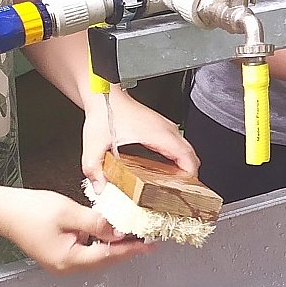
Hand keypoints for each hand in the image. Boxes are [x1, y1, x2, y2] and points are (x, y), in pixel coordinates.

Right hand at [0, 189, 154, 272]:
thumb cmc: (31, 210)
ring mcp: (60, 263)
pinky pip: (85, 253)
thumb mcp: (69, 213)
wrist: (3, 211)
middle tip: (147, 240)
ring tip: (134, 236)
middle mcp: (65, 267)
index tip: (149, 245)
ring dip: (114, 247)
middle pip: (104, 261)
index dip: (131, 249)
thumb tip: (119, 231)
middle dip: (125, 250)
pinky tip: (109, 233)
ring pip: (96, 258)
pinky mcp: (58, 256)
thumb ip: (96, 223)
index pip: (108, 256)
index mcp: (68, 260)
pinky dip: (100, 244)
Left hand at [81, 87, 200, 181]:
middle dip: (189, 175)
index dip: (190, 176)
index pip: (187, 156)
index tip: (186, 189)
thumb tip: (101, 188)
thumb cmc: (105, 111)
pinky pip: (177, 146)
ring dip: (184, 166)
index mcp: (158, 133)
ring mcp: (164, 127)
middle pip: (190, 155)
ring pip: (185, 150)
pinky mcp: (160, 127)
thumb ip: (94, 169)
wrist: (103, 94)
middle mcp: (165, 129)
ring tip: (174, 184)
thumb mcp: (94, 144)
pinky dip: (178, 159)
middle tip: (179, 192)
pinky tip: (165, 170)